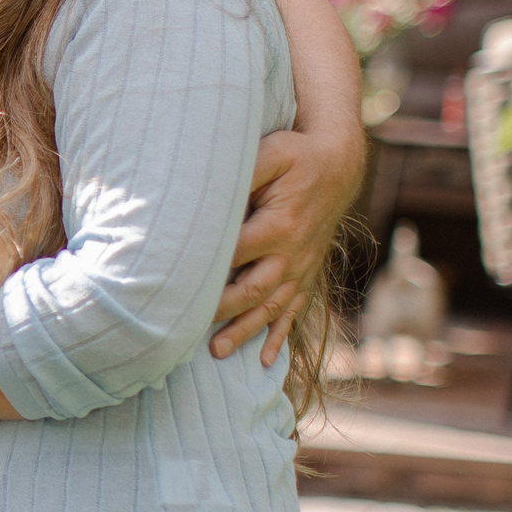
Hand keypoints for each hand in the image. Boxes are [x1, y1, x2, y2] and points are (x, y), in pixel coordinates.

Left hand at [211, 126, 364, 363]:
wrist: (339, 164)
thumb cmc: (296, 154)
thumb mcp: (271, 152)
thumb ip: (245, 171)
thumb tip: (210, 190)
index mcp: (280, 225)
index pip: (235, 253)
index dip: (206, 270)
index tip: (173, 286)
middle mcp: (293, 253)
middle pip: (253, 290)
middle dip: (222, 313)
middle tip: (188, 333)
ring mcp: (302, 267)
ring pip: (272, 306)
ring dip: (245, 331)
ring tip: (218, 353)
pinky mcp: (306, 272)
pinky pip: (294, 309)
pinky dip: (279, 334)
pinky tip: (264, 359)